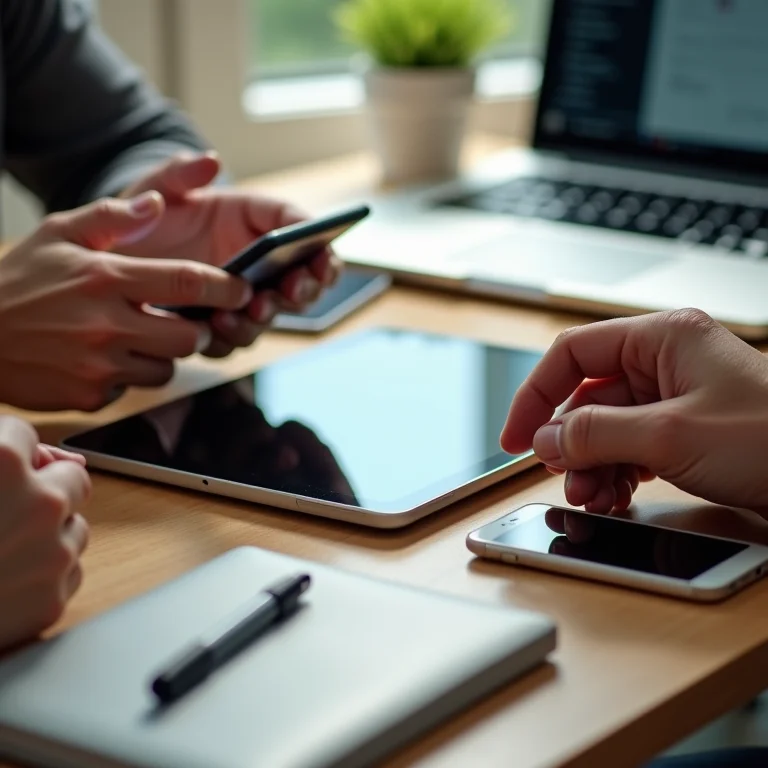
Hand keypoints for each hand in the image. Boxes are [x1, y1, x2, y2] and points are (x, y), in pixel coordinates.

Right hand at [0, 193, 251, 410]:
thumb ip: (112, 218)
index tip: (241, 289)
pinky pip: (133, 389)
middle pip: (188, 337)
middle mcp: (107, 325)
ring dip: (162, 355)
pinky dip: (128, 376)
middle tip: (178, 320)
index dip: (225, 287)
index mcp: (106, 279)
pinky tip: (104, 358)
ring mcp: (99, 365)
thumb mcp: (58, 234)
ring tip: (134, 337)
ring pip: (166, 369)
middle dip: (193, 329)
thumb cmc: (17, 281)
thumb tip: (158, 203)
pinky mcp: (90, 396)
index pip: (187, 282)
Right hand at [0, 417, 89, 651]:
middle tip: (1, 516)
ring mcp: (52, 554)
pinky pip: (68, 574)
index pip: (24, 435)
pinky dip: (42, 578)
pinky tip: (0, 585)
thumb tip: (52, 456)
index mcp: (2, 461)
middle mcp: (40, 503)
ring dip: (46, 537)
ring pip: (75, 528)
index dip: (1, 458)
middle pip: (72, 479)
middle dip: (43, 492)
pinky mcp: (52, 601)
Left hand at [120, 152, 340, 357]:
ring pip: (270, 315)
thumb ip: (179, 173)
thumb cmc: (142, 215)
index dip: (322, 252)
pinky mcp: (217, 325)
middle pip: (300, 282)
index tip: (322, 263)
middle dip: (304, 290)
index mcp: (253, 222)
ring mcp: (238, 297)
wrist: (118, 254)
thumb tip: (210, 160)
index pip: (304, 234)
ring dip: (268, 315)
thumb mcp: (155, 189)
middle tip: (292, 291)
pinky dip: (230, 336)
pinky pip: (233, 339)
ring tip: (254, 310)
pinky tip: (216, 325)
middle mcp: (255, 262)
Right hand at [500, 309, 767, 516]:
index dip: (535, 394)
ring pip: (606, 426)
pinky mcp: (686, 431)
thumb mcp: (670, 435)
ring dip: (590, 463)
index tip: (515, 435)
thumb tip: (544, 438)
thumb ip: (597, 432)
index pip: (573, 353)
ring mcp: (677, 398)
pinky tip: (614, 496)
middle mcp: (666, 361)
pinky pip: (631, 447)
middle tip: (562, 476)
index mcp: (662, 337)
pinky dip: (616, 473)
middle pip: (587, 395)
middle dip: (569, 440)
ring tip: (592, 496)